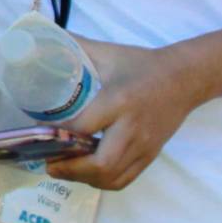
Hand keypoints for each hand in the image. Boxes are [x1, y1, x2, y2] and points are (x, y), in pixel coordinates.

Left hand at [44, 39, 203, 190]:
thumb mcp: (107, 53)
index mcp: (119, 100)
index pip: (83, 127)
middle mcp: (133, 128)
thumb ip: (74, 48)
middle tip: (48, 162)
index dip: (56, 135)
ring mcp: (144, 146)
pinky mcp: (150, 156)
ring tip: (63, 168)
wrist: (184, 77)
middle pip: (100, 163)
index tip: (37, 133)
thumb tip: (41, 41)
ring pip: (111, 177)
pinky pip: (124, 180)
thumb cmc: (140, 64)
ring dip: (83, 178)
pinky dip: (102, 181)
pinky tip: (87, 172)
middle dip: (69, 168)